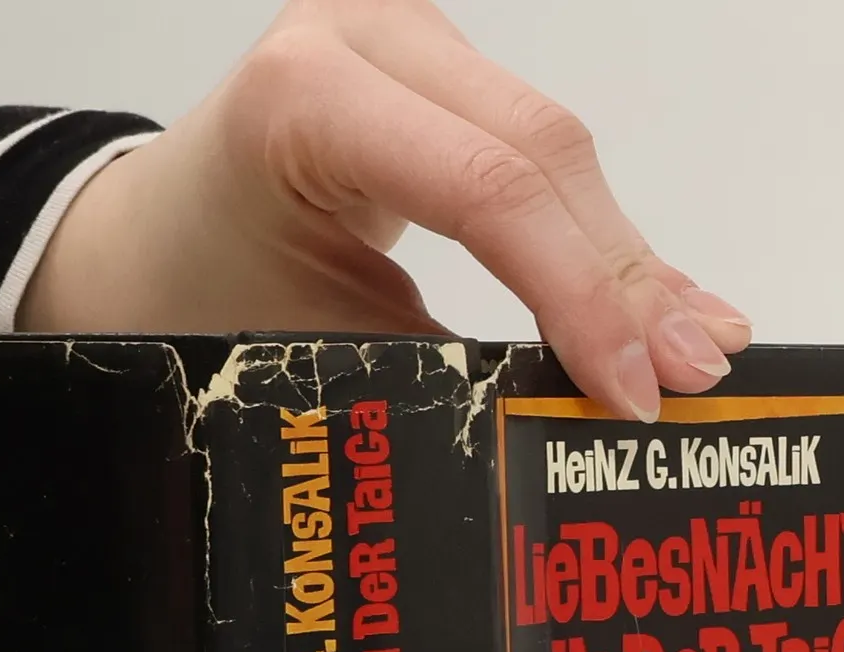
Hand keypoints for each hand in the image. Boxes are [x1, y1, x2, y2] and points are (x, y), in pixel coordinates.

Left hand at [18, 0, 750, 420]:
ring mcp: (410, 42)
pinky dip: (596, 238)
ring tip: (696, 351)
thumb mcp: (308, 348)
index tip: (631, 390)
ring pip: (556, 152)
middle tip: (691, 379)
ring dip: (626, 262)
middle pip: (542, 154)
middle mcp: (367, 37)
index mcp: (306, 97)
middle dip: (623, 281)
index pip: (484, 188)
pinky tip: (660, 299)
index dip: (576, 293)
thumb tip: (569, 422)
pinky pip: (539, 156)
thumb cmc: (197, 293)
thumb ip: (436, 374)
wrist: (147, 243)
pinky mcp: (441, 74)